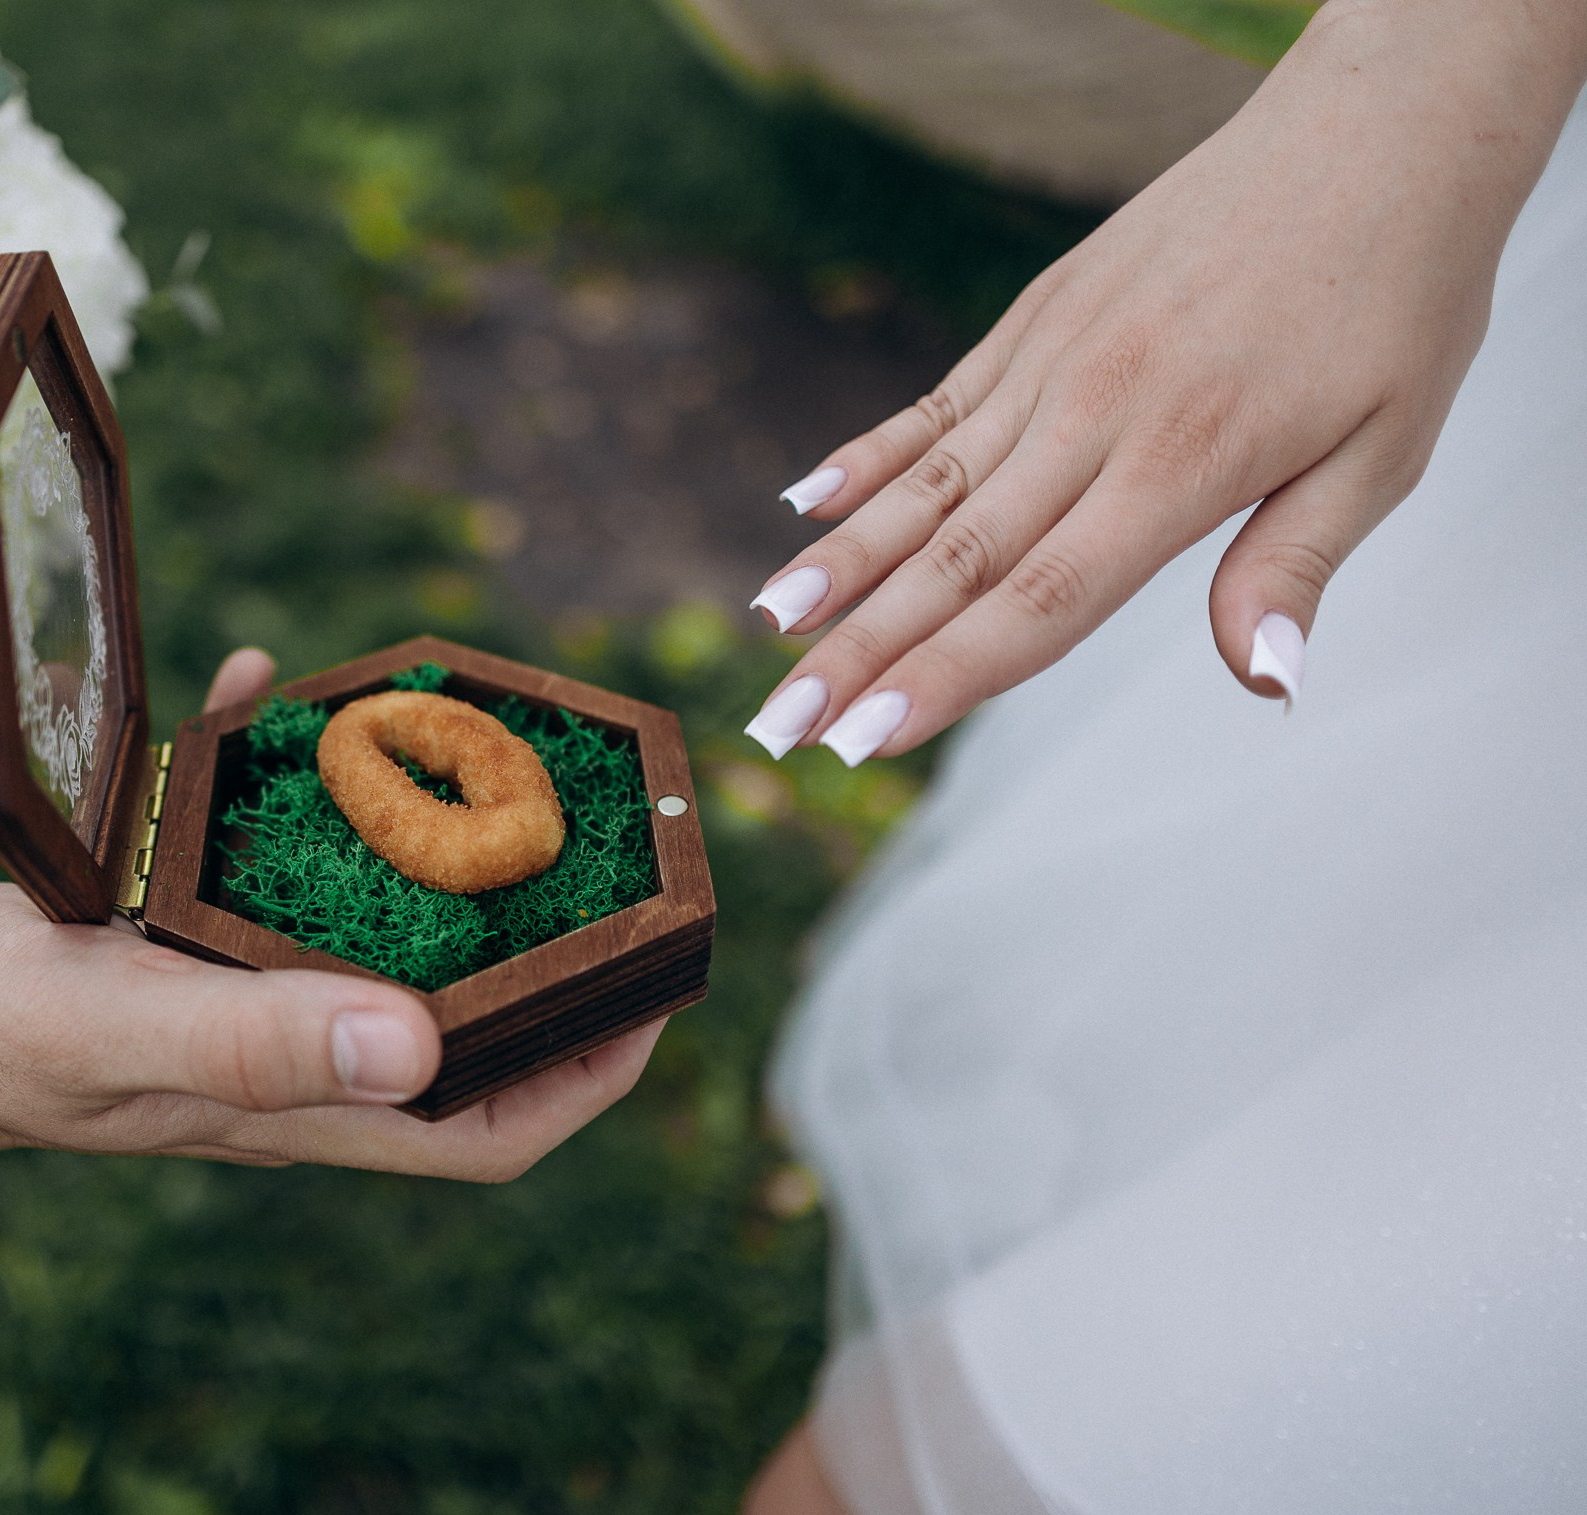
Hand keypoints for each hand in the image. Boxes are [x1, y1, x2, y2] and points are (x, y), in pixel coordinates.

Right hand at [0, 648, 656, 1208]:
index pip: (481, 1125)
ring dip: (423, 866)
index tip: (648, 991)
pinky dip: (275, 784)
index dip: (581, 1073)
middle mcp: (284, 1053)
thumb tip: (421, 1045)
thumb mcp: (108, 1024)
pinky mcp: (176, 940)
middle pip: (453, 1026)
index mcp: (291, 1102)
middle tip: (593, 852)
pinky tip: (262, 694)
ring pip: (368, 941)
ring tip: (464, 760)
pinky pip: (255, 862)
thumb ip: (253, 1038)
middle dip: (536, 955)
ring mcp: (234, 995)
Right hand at [744, 0, 1586, 766]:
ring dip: (839, 565)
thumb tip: (1266, 682)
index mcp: (1183, 462)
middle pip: (955, 560)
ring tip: (767, 628)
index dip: (947, 676)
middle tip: (778, 725)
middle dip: (859, 652)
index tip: (865, 738)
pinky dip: (866, 459)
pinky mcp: (1037, 320)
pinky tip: (801, 504)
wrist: (1377, 129)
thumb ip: (1298, 564)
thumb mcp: (1387, 447)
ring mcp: (1053, 361)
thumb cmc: (1395, 299)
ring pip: (926, 487)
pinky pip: (938, 408)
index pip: (1040, 600)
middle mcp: (1096, 414)